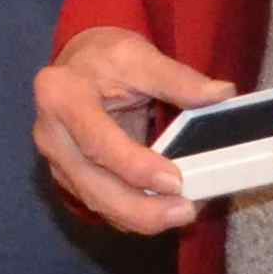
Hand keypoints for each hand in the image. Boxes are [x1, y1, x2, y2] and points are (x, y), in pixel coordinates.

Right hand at [35, 26, 225, 238]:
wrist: (81, 64)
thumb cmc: (107, 58)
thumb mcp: (139, 56)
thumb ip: (178, 79)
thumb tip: (220, 94)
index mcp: (61, 96)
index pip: (98, 142)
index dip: (136, 167)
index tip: (176, 180)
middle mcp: (51, 135)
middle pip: (93, 185)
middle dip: (140, 208)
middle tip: (185, 211)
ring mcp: (58, 161)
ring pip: (97, 203)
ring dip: (140, 217)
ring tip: (182, 213)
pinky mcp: (71, 178)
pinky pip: (102, 204)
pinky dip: (134, 214)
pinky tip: (164, 211)